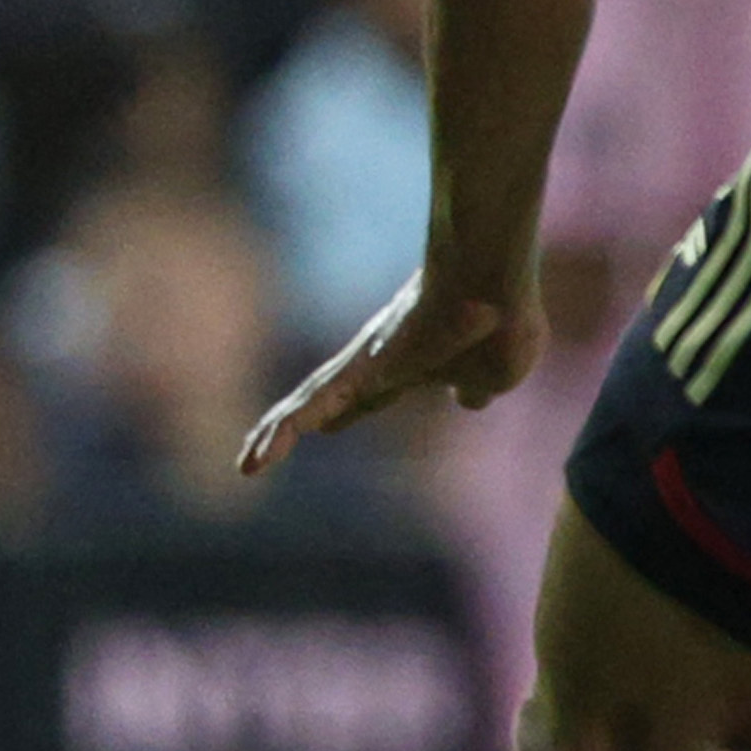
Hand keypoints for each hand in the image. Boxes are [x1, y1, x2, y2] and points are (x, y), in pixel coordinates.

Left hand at [239, 267, 545, 477]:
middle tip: (260, 450)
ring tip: (247, 466)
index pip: (371, 395)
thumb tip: (470, 400)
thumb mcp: (498, 373)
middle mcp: (378, 358)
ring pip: (310, 402)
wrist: (493, 284)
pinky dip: (285, 432)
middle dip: (294, 423)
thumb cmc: (502, 323)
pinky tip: (261, 457)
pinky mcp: (356, 369)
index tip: (327, 428)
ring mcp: (363, 360)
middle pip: (327, 396)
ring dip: (277, 434)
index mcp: (412, 364)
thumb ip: (477, 386)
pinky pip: (312, 407)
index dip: (346, 412)